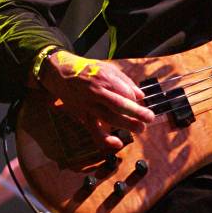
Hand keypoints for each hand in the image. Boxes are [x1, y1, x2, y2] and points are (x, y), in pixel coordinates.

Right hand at [39, 50, 154, 150]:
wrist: (61, 74)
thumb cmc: (89, 70)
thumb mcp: (108, 68)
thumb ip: (125, 81)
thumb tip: (140, 95)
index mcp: (104, 78)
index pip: (124, 91)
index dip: (135, 99)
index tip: (141, 103)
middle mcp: (96, 92)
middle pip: (119, 105)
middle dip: (136, 113)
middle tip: (150, 118)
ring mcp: (88, 105)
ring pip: (109, 118)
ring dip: (126, 125)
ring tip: (141, 129)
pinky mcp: (82, 116)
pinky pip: (94, 130)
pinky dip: (105, 139)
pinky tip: (117, 144)